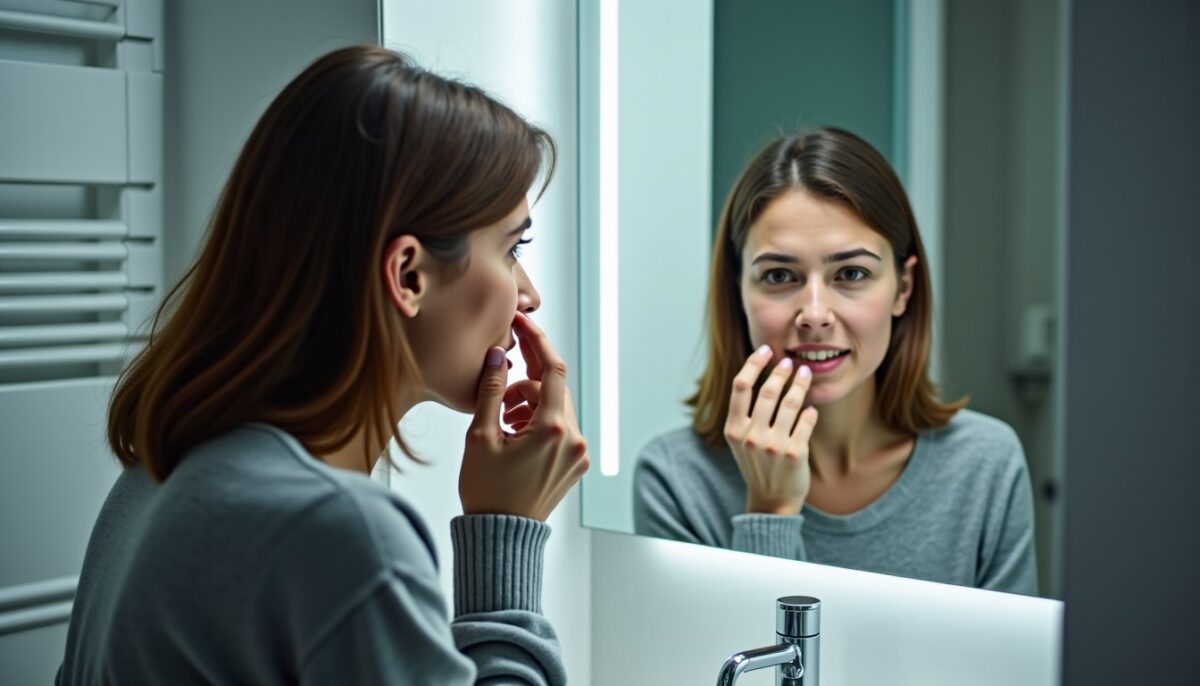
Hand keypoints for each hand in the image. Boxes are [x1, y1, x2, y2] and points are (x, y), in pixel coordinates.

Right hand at [459, 312, 589, 520]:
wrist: (501, 537)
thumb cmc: (486, 492)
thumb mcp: (481, 436)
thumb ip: (492, 390)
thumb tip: (500, 355)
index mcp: (553, 430)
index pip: (553, 368)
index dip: (537, 341)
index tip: (523, 324)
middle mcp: (574, 440)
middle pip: (554, 388)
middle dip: (525, 384)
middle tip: (497, 398)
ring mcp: (578, 454)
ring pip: (557, 408)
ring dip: (531, 404)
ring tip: (502, 423)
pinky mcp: (576, 465)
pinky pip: (561, 428)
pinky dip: (539, 422)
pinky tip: (514, 435)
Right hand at [724, 345, 818, 515]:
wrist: (770, 499)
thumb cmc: (756, 463)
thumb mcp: (740, 439)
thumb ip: (745, 412)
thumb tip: (761, 372)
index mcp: (733, 430)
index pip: (740, 386)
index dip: (754, 364)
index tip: (766, 350)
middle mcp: (751, 436)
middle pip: (767, 391)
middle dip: (781, 371)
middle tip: (789, 362)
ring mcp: (773, 446)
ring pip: (791, 403)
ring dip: (800, 384)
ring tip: (805, 373)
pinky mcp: (795, 454)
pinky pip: (806, 422)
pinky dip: (810, 412)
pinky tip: (811, 408)